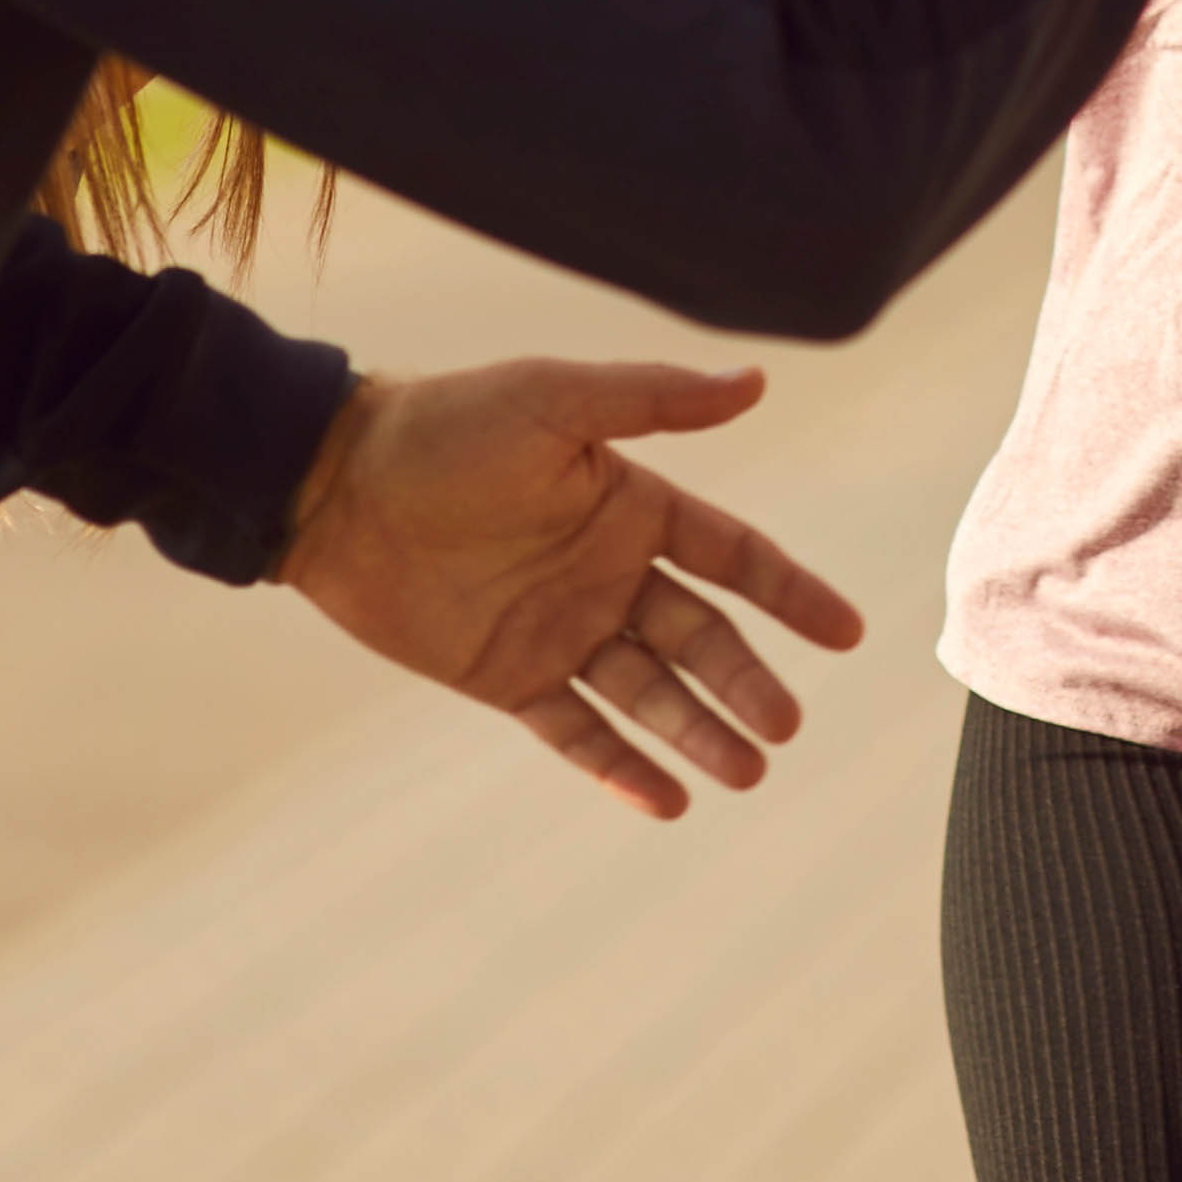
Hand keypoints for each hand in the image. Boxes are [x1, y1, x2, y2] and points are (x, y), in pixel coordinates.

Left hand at [279, 358, 866, 818]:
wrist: (333, 483)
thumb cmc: (445, 425)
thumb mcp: (555, 401)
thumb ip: (654, 400)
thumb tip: (756, 382)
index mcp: (630, 505)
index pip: (733, 555)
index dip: (791, 592)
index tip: (848, 634)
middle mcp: (606, 572)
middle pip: (700, 637)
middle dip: (746, 682)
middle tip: (786, 725)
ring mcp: (559, 628)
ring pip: (649, 692)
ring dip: (698, 732)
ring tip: (747, 773)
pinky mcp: (506, 675)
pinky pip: (575, 730)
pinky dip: (619, 765)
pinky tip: (664, 799)